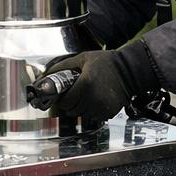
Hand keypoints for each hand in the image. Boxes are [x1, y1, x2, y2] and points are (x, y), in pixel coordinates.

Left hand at [45, 40, 159, 125]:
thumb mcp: (82, 59)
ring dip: (80, 109)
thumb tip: (46, 73)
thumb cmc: (105, 63)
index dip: (62, 100)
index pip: (66, 102)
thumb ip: (63, 66)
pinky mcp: (110, 112)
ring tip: (84, 97)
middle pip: (73, 110)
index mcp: (85, 84)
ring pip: (83, 115)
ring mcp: (102, 107)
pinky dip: (91, 112)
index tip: (63, 95)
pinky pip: (94, 117)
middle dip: (70, 104)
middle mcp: (94, 98)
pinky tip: (94, 101)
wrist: (128, 70)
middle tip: (73, 95)